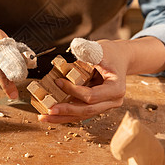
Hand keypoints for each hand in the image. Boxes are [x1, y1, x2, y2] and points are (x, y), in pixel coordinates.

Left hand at [38, 37, 164, 122]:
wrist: (119, 59)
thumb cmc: (110, 53)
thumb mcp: (100, 49)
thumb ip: (88, 51)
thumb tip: (75, 48)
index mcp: (116, 88)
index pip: (92, 95)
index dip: (73, 91)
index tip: (58, 82)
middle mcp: (112, 101)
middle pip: (87, 110)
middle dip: (66, 110)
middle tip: (49, 110)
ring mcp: (105, 106)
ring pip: (82, 115)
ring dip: (62, 117)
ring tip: (44, 117)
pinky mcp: (96, 106)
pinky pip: (80, 112)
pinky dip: (65, 114)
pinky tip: (51, 115)